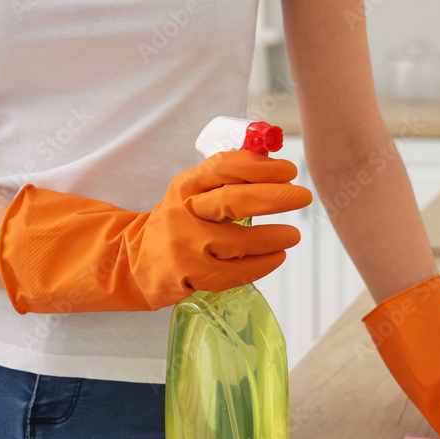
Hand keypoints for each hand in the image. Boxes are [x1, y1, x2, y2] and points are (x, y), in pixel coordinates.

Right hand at [0, 150, 312, 313]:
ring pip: (236, 243)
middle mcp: (183, 213)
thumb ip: (227, 178)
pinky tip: (277, 257)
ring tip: (294, 235)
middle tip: (302, 196)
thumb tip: (274, 161)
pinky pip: (232, 273)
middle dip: (273, 197)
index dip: (260, 166)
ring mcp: (185, 247)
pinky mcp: (190, 276)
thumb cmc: (180, 222)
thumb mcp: (192, 193)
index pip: (224, 168)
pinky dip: (260, 266)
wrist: (136, 260)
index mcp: (186, 186)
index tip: (289, 169)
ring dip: (272, 238)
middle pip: (232, 202)